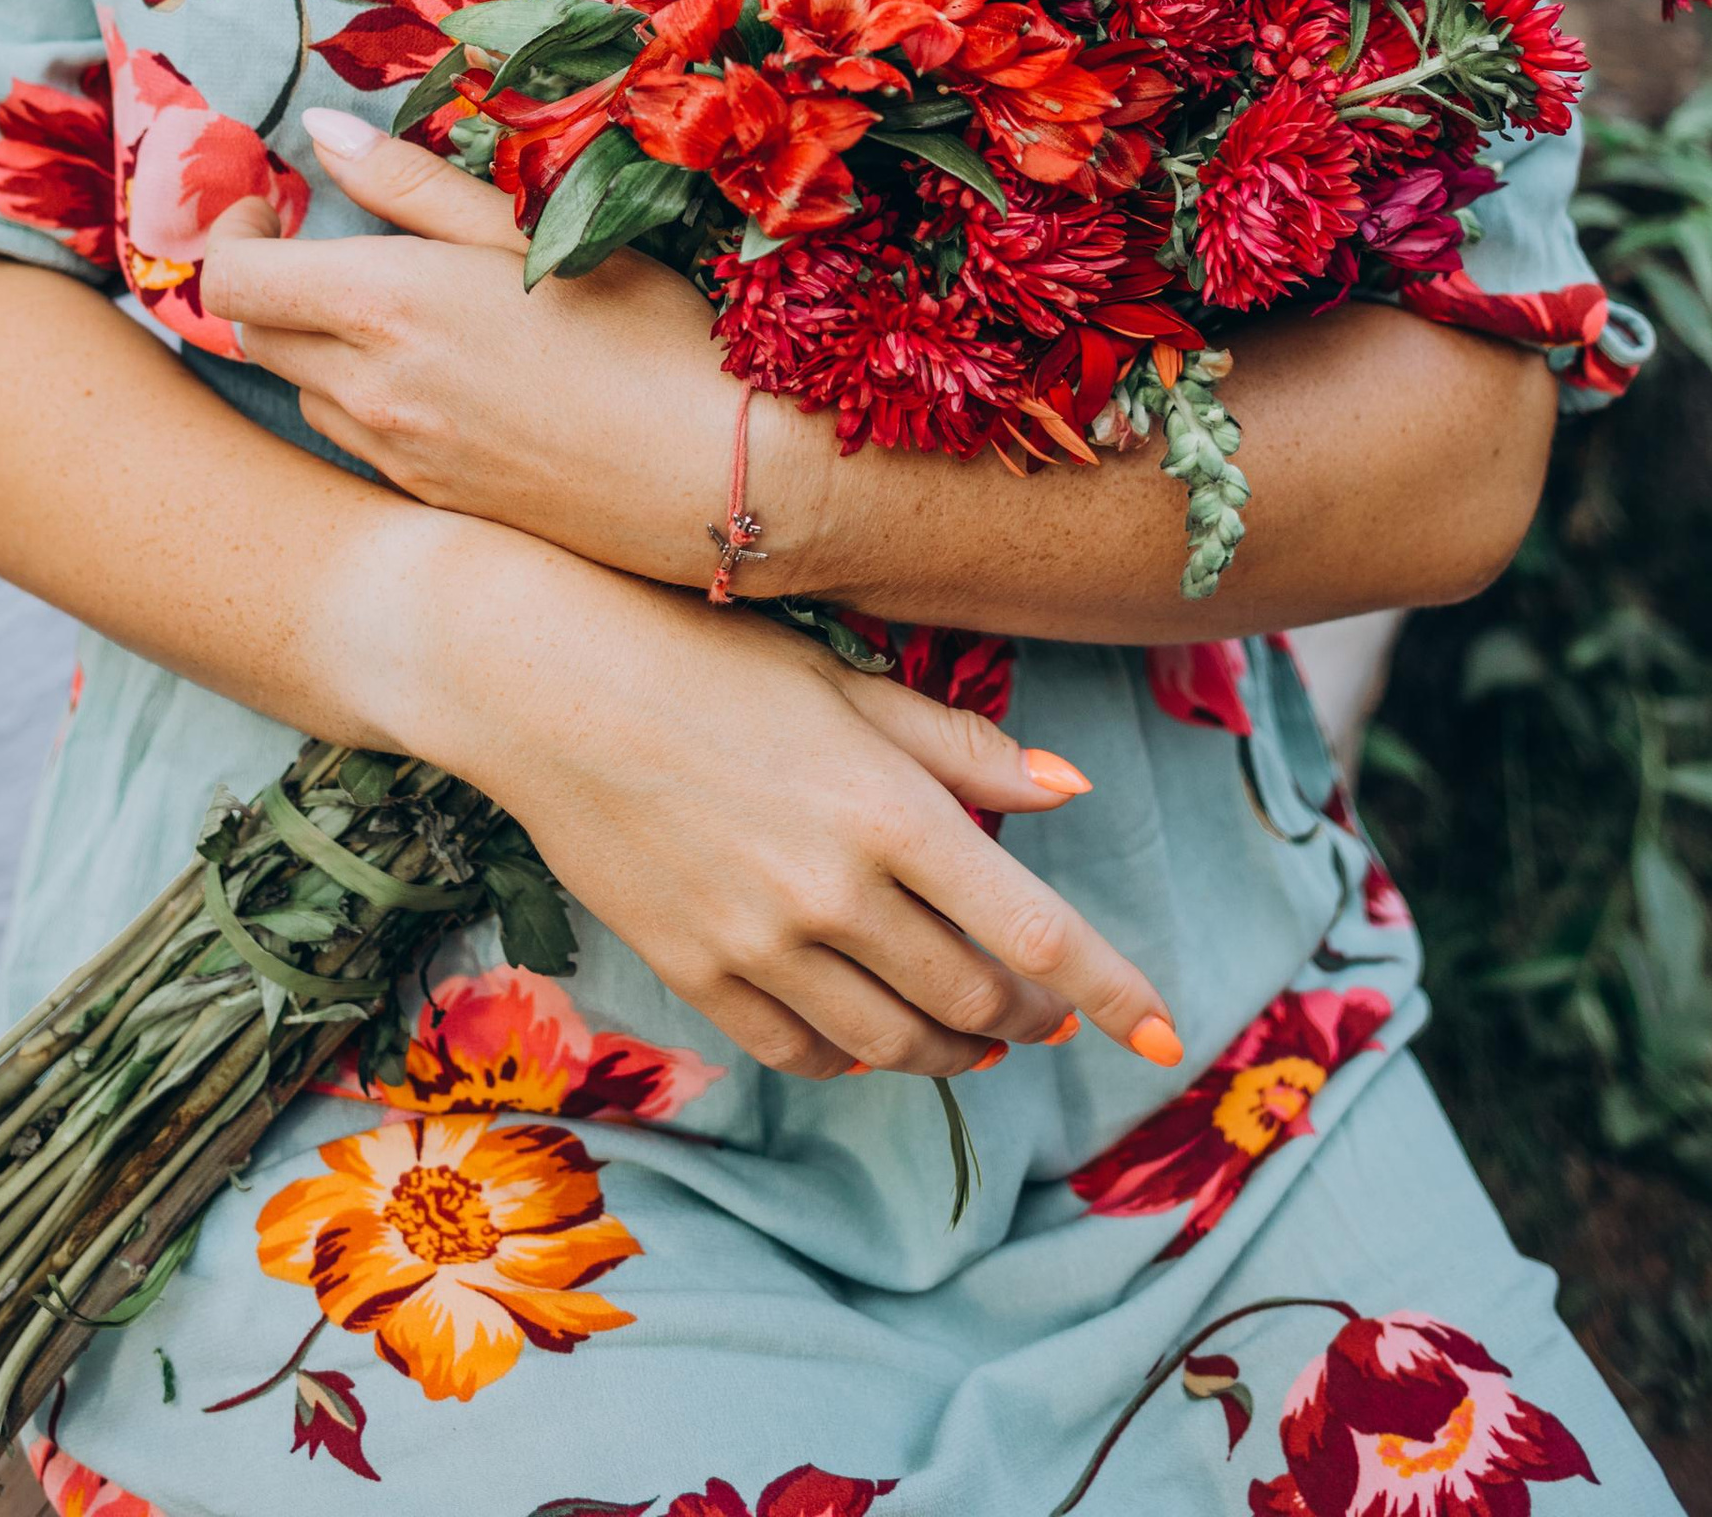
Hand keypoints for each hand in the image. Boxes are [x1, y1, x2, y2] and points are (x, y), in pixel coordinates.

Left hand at [195, 109, 748, 585]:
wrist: (720, 478)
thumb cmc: (645, 334)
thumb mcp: (533, 232)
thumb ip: (413, 184)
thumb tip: (320, 130)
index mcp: (386, 306)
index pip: (231, 279)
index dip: (229, 234)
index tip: (271, 207)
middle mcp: (369, 391)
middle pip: (253, 334)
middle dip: (269, 282)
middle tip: (324, 245)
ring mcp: (395, 457)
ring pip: (302, 389)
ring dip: (318, 341)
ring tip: (398, 309)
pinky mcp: (428, 500)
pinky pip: (354, 438)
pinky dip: (363, 396)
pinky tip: (444, 375)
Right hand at [349, 508, 1180, 1084]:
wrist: (546, 681)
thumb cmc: (705, 655)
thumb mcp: (846, 681)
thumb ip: (962, 745)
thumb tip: (1071, 788)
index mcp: (890, 808)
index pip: (1038, 932)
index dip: (1113, 991)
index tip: (1165, 1030)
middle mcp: (836, 890)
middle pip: (977, 999)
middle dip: (1034, 1015)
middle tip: (1051, 1009)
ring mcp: (761, 944)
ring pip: (898, 1041)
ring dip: (956, 1047)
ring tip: (978, 1031)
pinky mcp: (697, 974)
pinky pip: (803, 1052)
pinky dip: (857, 1056)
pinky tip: (872, 1033)